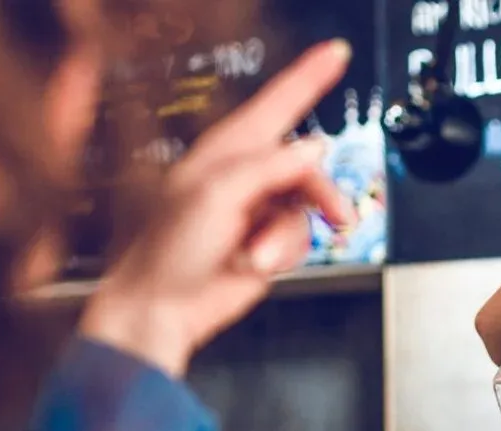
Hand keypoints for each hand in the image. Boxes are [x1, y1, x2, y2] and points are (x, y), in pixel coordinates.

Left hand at [81, 39, 357, 375]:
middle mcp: (245, 175)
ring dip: (289, 234)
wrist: (165, 307)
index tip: (336, 53)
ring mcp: (258, 208)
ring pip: (308, 204)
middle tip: (335, 211)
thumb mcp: (216, 195)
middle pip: (307, 163)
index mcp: (226, 150)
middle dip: (320, 191)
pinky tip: (257, 262)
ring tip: (262, 253)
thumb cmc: (169, 250)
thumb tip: (312, 149)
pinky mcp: (269, 241)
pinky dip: (284, 252)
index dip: (309, 75)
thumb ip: (269, 167)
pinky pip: (302, 236)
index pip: (277, 102)